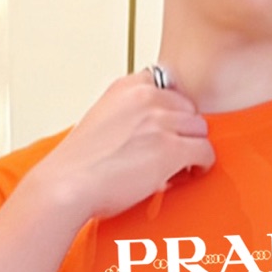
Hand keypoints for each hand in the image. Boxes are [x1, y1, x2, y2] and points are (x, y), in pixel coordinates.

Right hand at [33, 73, 214, 225]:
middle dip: (182, 132)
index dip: (170, 113)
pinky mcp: (171, 148)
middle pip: (189, 108)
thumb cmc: (79, 165)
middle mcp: (146, 97)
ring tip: (174, 168)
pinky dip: (199, 166)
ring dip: (192, 149)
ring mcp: (160, 121)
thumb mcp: (102, 121)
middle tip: (169, 153)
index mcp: (127, 86)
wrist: (66, 185)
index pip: (168, 87)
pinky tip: (181, 176)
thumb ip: (130, 116)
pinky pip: (205, 152)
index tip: (164, 130)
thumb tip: (154, 132)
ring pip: (200, 129)